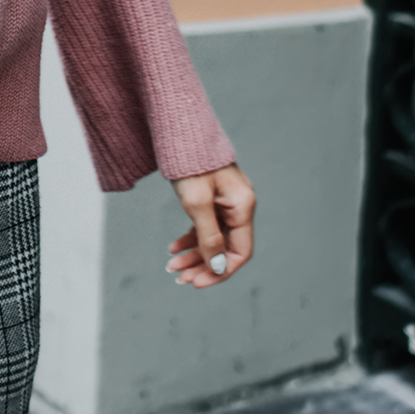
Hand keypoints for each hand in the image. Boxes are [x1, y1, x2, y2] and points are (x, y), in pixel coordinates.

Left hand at [168, 164, 256, 289]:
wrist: (180, 130)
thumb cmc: (190, 163)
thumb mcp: (196, 203)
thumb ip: (208, 236)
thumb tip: (216, 267)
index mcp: (243, 207)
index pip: (239, 252)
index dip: (220, 271)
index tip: (197, 283)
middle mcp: (239, 206)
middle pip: (225, 247)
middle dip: (202, 265)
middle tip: (179, 278)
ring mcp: (226, 202)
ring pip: (213, 238)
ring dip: (194, 254)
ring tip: (172, 266)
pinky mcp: (213, 197)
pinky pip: (206, 225)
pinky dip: (191, 238)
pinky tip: (173, 247)